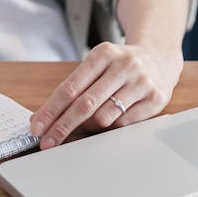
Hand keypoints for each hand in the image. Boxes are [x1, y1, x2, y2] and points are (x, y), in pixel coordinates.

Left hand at [29, 41, 182, 148]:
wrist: (160, 57)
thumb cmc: (119, 66)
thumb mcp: (98, 66)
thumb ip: (75, 88)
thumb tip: (45, 117)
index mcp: (103, 54)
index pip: (70, 87)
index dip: (52, 109)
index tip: (37, 127)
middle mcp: (123, 65)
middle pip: (85, 104)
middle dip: (63, 126)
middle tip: (47, 142)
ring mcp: (141, 82)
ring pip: (106, 116)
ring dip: (90, 127)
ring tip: (87, 125)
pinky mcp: (156, 98)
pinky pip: (125, 123)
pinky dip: (112, 127)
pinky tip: (111, 121)